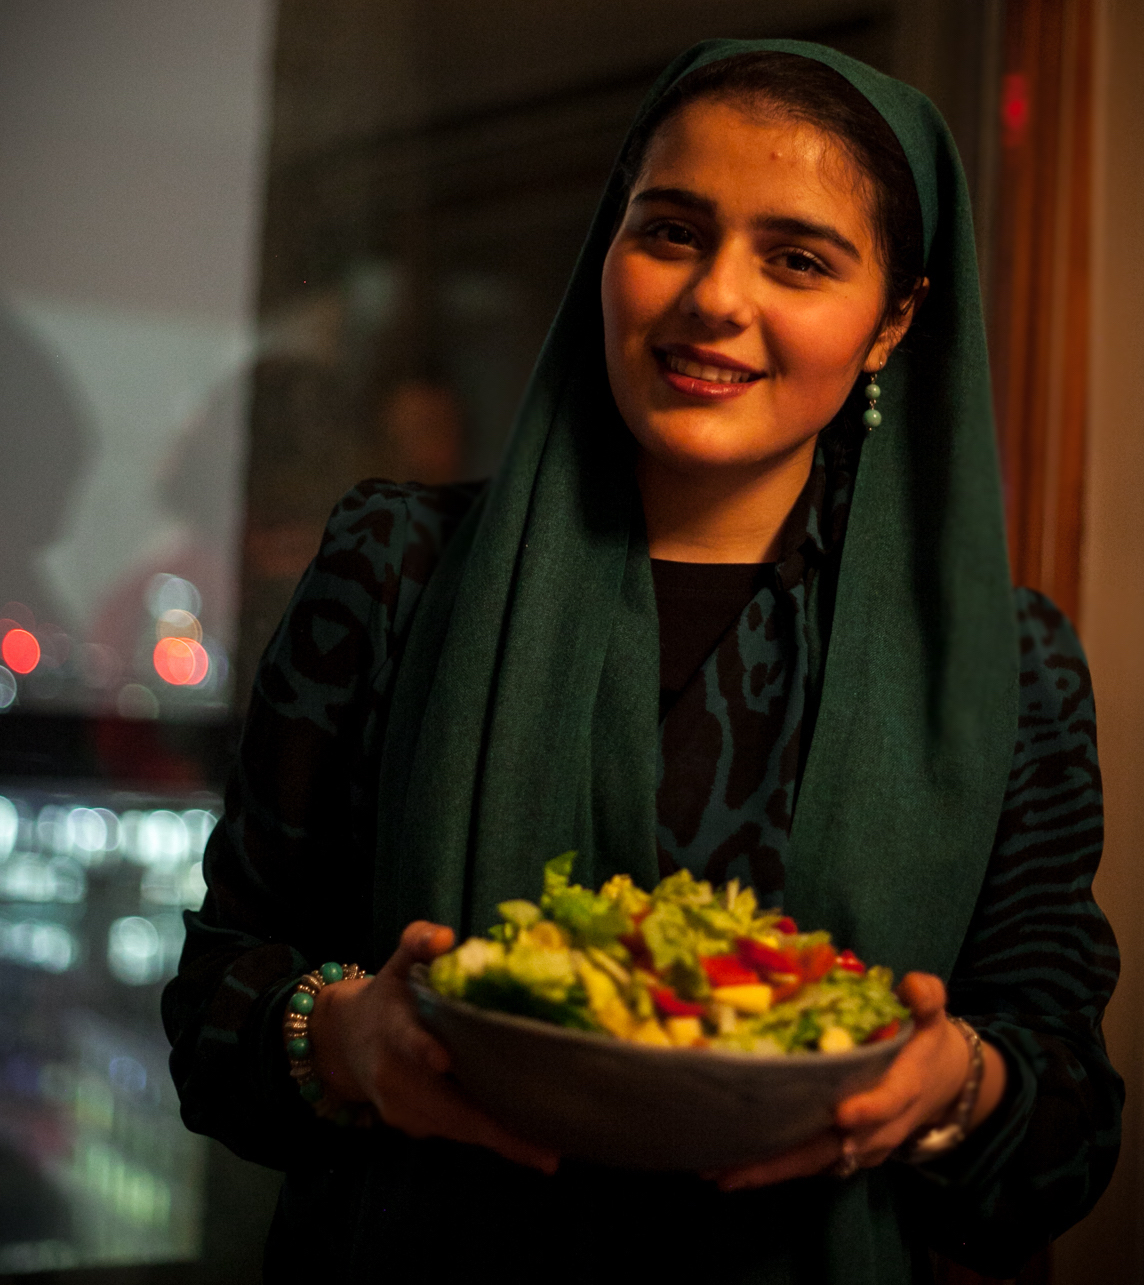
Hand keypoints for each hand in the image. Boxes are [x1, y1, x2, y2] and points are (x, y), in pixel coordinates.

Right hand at [307, 920, 558, 1173]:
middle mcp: (393, 1076)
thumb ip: (418, 942)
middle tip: (543, 1148)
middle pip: (445, 1107)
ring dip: (499, 1140)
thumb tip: (444, 936)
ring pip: (455, 1128)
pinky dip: (487, 1137)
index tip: (445, 1060)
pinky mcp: (411, 1126)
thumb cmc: (387, 998)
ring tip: (546, 1150)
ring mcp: (401, 1108)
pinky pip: (454, 1133)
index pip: (407, 1040)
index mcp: (391, 1030)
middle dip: (493, 1128)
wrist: (343, 1042)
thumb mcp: (398, 965)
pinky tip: (525, 1142)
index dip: (424, 1050)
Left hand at [708, 972, 1005, 1190]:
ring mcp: (859, 1145)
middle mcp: (880, 1126)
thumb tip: (911, 987)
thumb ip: (925, 996)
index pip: (888, 1101)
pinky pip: (807, 1161)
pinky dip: (772, 1167)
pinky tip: (730, 1170)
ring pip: (813, 1161)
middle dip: (790, 1158)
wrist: (941, 1082)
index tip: (842, 1114)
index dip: (869, 1109)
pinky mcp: (841, 1150)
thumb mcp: (931, 1012)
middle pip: (836, 1148)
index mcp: (905, 1088)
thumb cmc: (924, 1040)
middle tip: (741, 1166)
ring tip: (722, 1173)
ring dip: (770, 1169)